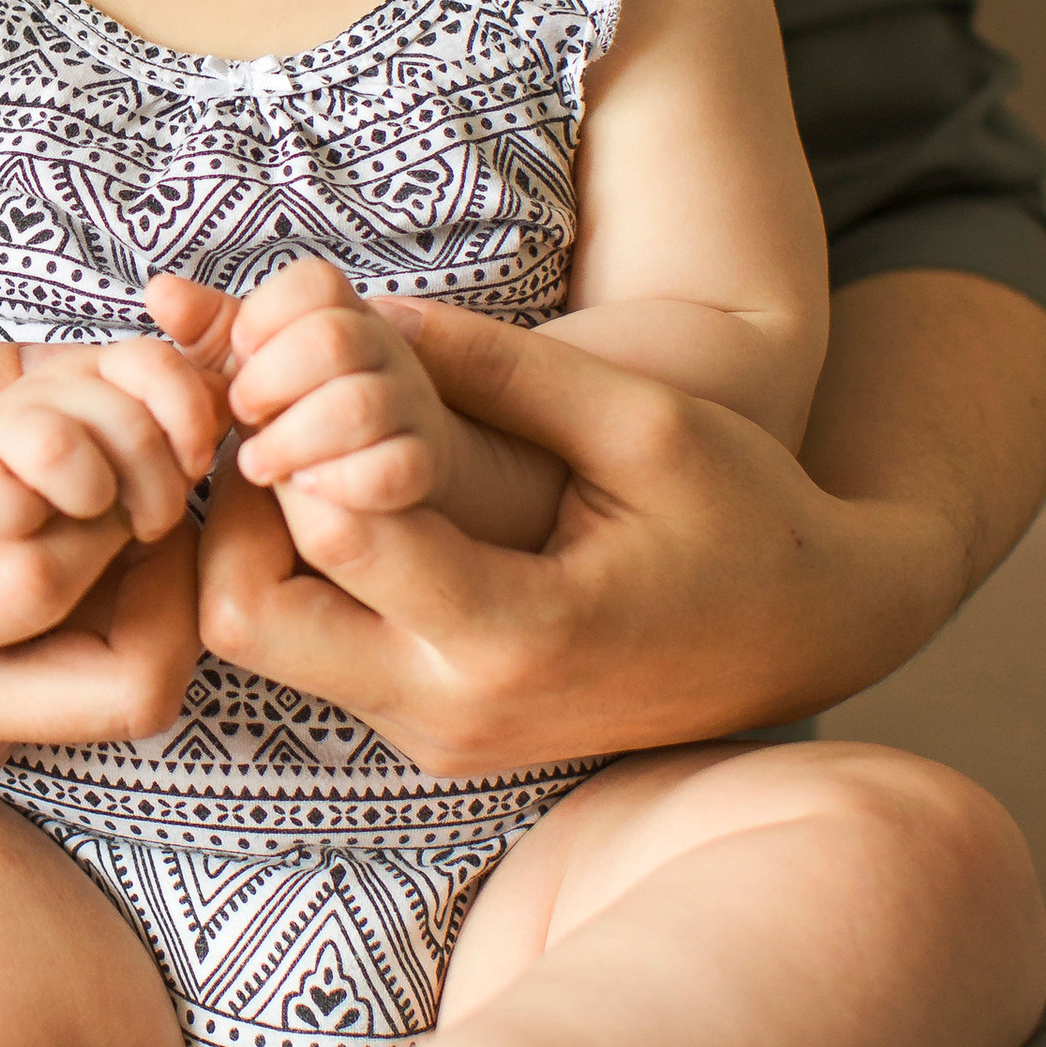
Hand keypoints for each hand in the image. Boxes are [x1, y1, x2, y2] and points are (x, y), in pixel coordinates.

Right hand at [0, 339, 209, 780]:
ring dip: (157, 612)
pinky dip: (109, 635)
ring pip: (124, 706)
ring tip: (128, 518)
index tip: (90, 440)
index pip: (39, 578)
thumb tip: (41, 365)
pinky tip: (77, 556)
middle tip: (154, 492)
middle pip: (129, 685)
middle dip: (172, 581)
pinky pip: (78, 710)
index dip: (95, 501)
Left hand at [178, 258, 453, 573]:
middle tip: (240, 414)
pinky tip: (304, 489)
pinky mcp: (422, 464)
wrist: (379, 457)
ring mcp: (409, 405)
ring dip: (293, 439)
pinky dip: (341, 482)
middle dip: (270, 381)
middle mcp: (383, 348)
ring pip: (359, 406)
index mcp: (341, 309)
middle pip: (333, 340)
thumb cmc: (297, 400)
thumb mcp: (251, 358)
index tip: (239, 354)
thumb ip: (207, 325)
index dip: (265, 318)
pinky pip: (395, 468)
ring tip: (256, 464)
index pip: (315, 283)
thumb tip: (160, 292)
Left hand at [196, 287, 1039, 781]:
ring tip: (299, 444)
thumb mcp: (642, 420)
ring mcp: (438, 735)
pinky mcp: (433, 734)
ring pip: (263, 645)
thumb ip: (500, 368)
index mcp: (514, 632)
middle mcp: (455, 708)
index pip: (328, 533)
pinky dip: (299, 579)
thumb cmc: (745, 515)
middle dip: (232, 508)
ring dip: (255, 543)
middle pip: (245, 620)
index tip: (308, 364)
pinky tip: (340, 496)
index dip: (294, 433)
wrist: (812, 636)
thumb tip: (365, 311)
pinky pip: (315, 659)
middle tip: (269, 417)